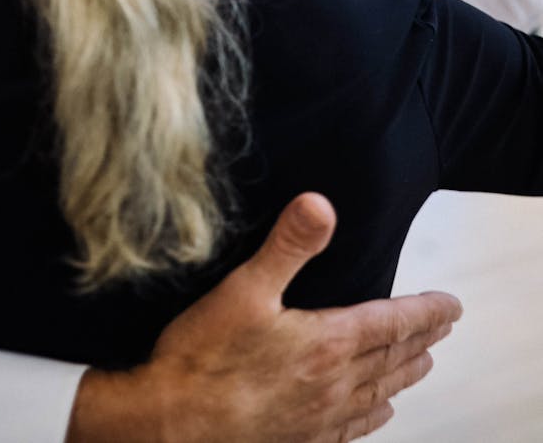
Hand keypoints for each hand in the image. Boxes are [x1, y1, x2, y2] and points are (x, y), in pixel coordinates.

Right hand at [66, 193, 461, 442]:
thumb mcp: (244, 288)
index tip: (451, 305)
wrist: (172, 425)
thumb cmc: (204, 358)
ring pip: (378, 393)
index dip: (425, 312)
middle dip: (421, 340)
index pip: (392, 323)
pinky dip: (374, 415)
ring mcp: (318, 417)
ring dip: (404, 375)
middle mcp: (333, 384)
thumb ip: (288, 245)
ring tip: (422, 364)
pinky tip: (379, 413)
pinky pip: (353, 428)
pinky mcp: (300, 440)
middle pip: (392, 359)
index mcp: (327, 344)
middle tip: (444, 328)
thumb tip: (320, 204)